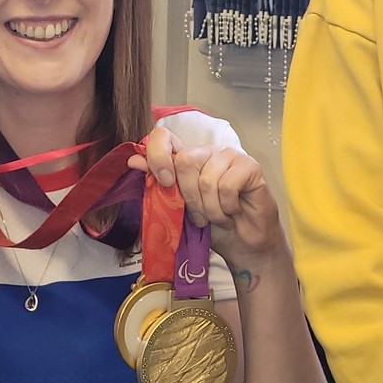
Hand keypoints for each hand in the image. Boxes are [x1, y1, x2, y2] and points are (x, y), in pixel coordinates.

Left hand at [132, 128, 284, 268]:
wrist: (242, 245)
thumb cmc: (211, 226)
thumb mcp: (178, 208)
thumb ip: (159, 184)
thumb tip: (134, 160)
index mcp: (186, 158)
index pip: (164, 137)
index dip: (158, 156)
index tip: (165, 183)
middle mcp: (206, 152)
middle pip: (185, 161)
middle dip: (190, 199)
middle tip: (199, 218)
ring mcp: (229, 155)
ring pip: (207, 179)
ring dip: (211, 210)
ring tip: (219, 217)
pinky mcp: (249, 165)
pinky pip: (228, 185)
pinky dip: (228, 207)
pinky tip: (234, 211)